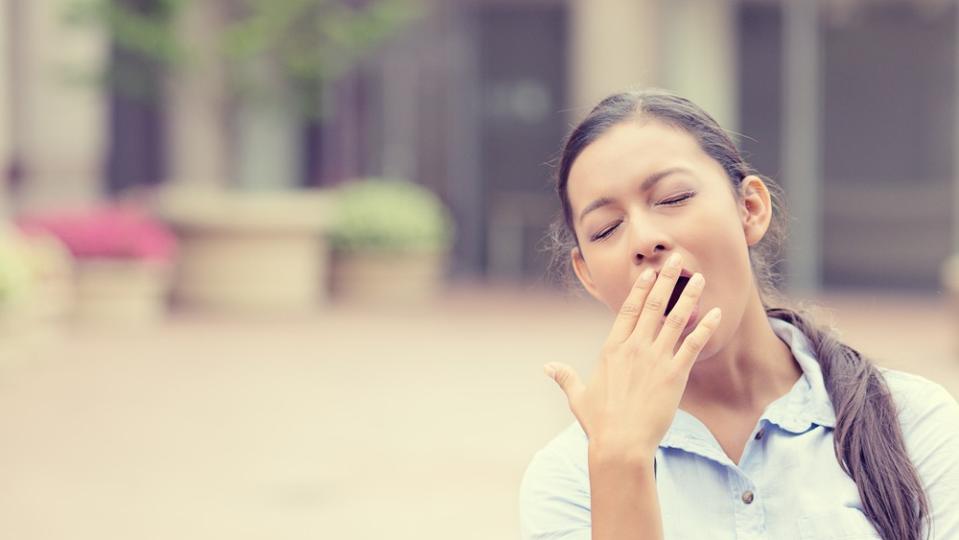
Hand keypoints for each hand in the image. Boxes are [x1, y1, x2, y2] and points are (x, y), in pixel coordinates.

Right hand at [544, 253, 721, 462]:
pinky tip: (717, 313)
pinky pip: (693, 345)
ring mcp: (656, 359)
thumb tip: (548, 367)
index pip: (627, 309)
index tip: (650, 272)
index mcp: (612, 348)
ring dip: (688, 296)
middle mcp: (635, 347)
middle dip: (667, 280)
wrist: (621, 444)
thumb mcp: (578, 396)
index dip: (640, 289)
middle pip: (653, 305)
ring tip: (700, 277)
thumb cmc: (599, 423)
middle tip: (678, 259)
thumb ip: (565, 377)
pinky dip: (705, 327)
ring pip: (675, 319)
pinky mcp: (675, 375)